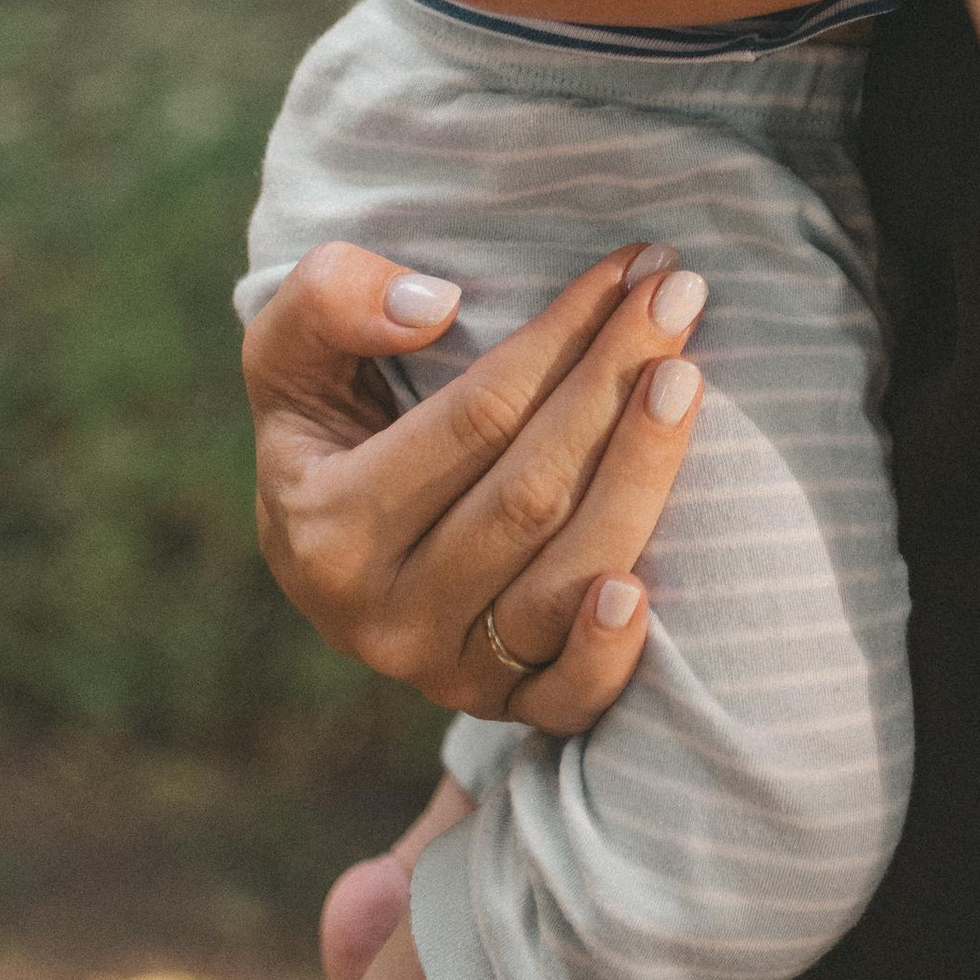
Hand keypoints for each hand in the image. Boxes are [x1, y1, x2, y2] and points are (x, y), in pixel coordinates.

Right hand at [242, 240, 707, 733]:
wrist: (336, 550)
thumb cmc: (331, 428)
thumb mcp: (292, 353)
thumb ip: (327, 301)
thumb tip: (430, 305)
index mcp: (327, 525)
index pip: (475, 417)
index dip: (561, 335)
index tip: (630, 268)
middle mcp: (383, 614)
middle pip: (532, 491)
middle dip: (615, 382)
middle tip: (679, 296)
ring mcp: (445, 673)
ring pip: (562, 579)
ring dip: (640, 475)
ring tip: (686, 379)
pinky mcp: (503, 711)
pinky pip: (566, 702)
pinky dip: (609, 652)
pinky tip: (646, 590)